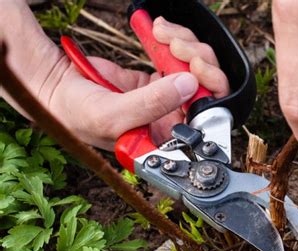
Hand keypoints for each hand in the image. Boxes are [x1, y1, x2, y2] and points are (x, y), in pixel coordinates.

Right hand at [48, 17, 228, 149]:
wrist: (55, 87)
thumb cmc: (78, 115)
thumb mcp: (114, 116)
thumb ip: (152, 104)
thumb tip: (188, 85)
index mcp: (165, 139)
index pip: (204, 121)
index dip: (210, 94)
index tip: (198, 70)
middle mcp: (170, 120)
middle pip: (206, 90)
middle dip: (198, 62)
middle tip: (179, 46)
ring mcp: (165, 97)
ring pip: (195, 70)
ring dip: (185, 46)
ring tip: (162, 34)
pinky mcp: (156, 78)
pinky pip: (177, 57)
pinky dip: (173, 40)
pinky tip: (159, 31)